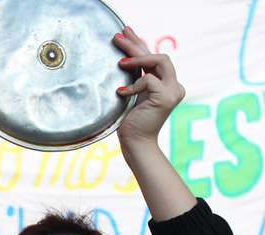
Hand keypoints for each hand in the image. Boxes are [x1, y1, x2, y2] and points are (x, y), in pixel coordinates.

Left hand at [114, 27, 184, 145]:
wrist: (136, 143)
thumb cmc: (131, 123)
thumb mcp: (133, 96)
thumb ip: (135, 79)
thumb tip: (124, 59)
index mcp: (166, 83)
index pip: (154, 58)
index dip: (140, 44)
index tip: (126, 33)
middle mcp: (174, 85)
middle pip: (157, 55)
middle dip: (136, 44)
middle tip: (118, 36)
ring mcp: (173, 91)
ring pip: (159, 60)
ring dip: (138, 59)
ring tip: (120, 62)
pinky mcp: (166, 97)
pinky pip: (148, 80)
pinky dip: (133, 85)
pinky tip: (121, 92)